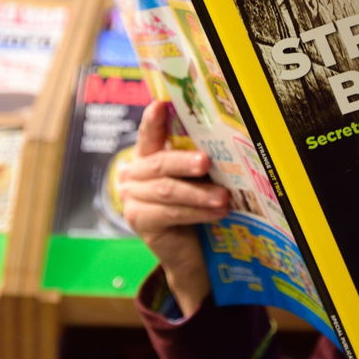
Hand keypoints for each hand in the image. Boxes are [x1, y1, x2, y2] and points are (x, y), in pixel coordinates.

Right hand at [119, 101, 229, 315]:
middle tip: (207, 162)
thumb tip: (225, 142)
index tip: (161, 104)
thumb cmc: (198, 206)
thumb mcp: (197, 180)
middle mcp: (132, 174)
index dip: (153, 120)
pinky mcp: (139, 221)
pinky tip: (217, 212)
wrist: (192, 254)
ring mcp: (132, 198)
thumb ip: (198, 161)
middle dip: (185, 161)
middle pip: (160, 163)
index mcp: (146, 156)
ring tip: (224, 197)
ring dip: (198, 193)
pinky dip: (197, 212)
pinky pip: (170, 213)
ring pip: (167, 190)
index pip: (148, 133)